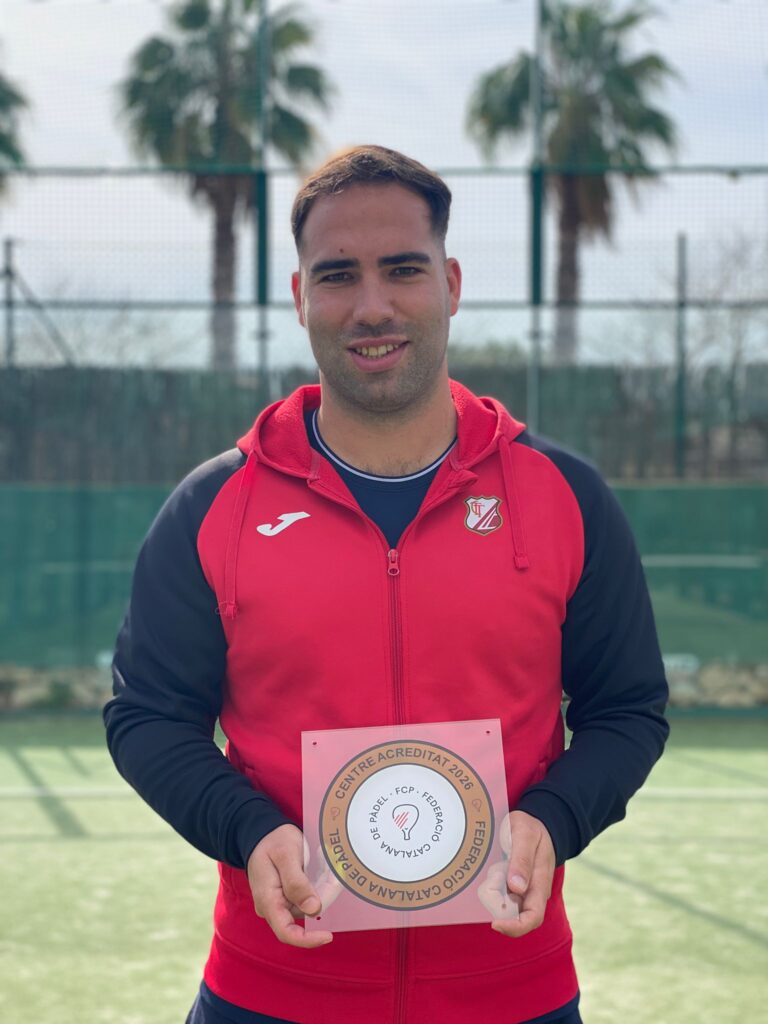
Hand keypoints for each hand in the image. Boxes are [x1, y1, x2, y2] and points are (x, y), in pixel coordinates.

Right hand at [247, 824, 332, 948]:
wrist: (261, 833)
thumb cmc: (272, 841)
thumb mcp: (286, 855)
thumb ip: (297, 883)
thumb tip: (313, 909)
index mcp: (268, 900)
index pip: (286, 933)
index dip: (309, 940)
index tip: (329, 935)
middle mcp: (273, 907)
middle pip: (304, 915)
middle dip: (324, 898)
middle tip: (335, 873)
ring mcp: (280, 903)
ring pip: (309, 905)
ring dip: (323, 889)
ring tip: (328, 863)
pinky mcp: (287, 896)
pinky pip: (307, 897)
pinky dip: (318, 885)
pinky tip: (322, 868)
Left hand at [486, 811, 555, 937]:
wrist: (537, 823)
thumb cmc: (532, 828)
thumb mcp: (526, 836)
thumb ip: (522, 860)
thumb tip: (517, 888)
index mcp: (540, 884)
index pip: (532, 918)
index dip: (514, 927)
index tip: (495, 923)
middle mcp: (532, 892)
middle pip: (515, 916)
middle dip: (497, 906)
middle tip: (490, 880)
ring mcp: (523, 889)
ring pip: (504, 905)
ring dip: (493, 894)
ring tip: (493, 868)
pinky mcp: (513, 884)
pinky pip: (500, 894)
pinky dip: (492, 888)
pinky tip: (489, 870)